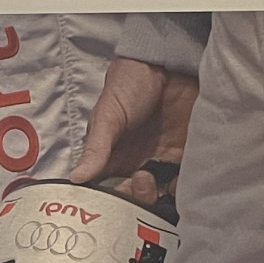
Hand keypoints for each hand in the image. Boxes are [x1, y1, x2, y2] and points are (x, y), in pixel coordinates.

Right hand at [70, 57, 199, 207]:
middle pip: (137, 198)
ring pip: (161, 195)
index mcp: (113, 158)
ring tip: (158, 178)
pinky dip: (184, 188)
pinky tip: (180, 179)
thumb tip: (77, 178)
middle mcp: (137, 163)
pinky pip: (186, 182)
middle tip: (142, 179)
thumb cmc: (129, 84)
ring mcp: (163, 161)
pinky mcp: (186, 155)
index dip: (113, 200)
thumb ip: (96, 148)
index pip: (109, 191)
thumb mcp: (107, 115)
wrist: (167, 62)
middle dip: (138, 198)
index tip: (118, 196)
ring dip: (160, 196)